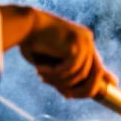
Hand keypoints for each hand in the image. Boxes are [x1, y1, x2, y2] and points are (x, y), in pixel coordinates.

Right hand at [0, 5, 116, 97]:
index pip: (98, 69)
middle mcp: (88, 41)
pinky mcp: (75, 44)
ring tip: (42, 77)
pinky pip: (70, 69)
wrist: (22, 24)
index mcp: (86, 44)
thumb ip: (63, 76)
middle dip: (82, 90)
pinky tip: (39, 69)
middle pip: (97, 74)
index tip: (84, 91)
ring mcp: (84, 41)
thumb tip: (70, 96)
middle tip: (66, 94)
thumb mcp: (52, 63)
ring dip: (60, 81)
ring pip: (80, 74)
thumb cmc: (33, 44)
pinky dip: (54, 74)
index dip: (96, 83)